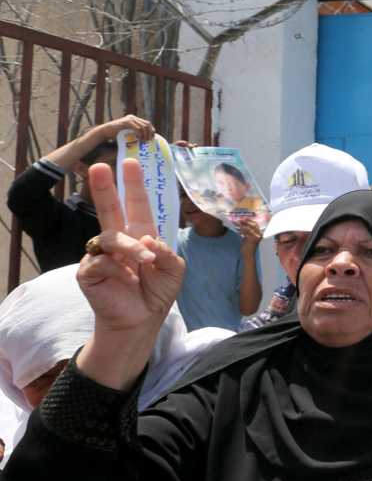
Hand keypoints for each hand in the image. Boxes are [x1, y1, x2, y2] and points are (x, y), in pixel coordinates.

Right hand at [76, 160, 184, 336]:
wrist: (142, 319)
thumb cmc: (157, 292)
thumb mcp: (174, 269)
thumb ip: (167, 251)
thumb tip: (148, 240)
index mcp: (140, 235)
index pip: (137, 205)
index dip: (134, 185)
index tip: (131, 161)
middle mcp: (119, 240)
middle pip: (110, 209)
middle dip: (105, 187)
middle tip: (100, 166)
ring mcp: (101, 254)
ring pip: (111, 237)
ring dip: (132, 248)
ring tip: (147, 262)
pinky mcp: (88, 271)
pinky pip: (101, 261)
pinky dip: (119, 269)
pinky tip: (129, 279)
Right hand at [97, 114, 153, 143]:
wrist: (105, 132)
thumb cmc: (116, 134)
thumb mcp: (128, 133)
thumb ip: (135, 133)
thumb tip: (145, 140)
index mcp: (135, 119)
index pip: (147, 123)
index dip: (152, 130)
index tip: (152, 138)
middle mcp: (133, 118)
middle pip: (147, 124)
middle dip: (150, 133)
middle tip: (148, 141)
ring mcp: (130, 119)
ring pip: (143, 126)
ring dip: (145, 135)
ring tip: (143, 141)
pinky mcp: (126, 122)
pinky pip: (137, 128)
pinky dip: (139, 134)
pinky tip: (138, 138)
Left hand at [237, 219, 262, 254]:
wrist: (248, 255)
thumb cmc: (248, 247)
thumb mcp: (248, 238)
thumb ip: (246, 232)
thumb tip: (241, 225)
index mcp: (259, 234)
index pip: (256, 225)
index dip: (250, 220)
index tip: (244, 218)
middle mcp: (259, 235)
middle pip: (253, 225)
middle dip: (246, 221)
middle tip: (240, 219)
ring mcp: (256, 237)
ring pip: (248, 228)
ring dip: (242, 225)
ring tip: (237, 223)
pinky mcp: (251, 239)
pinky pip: (246, 232)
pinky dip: (241, 230)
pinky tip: (238, 229)